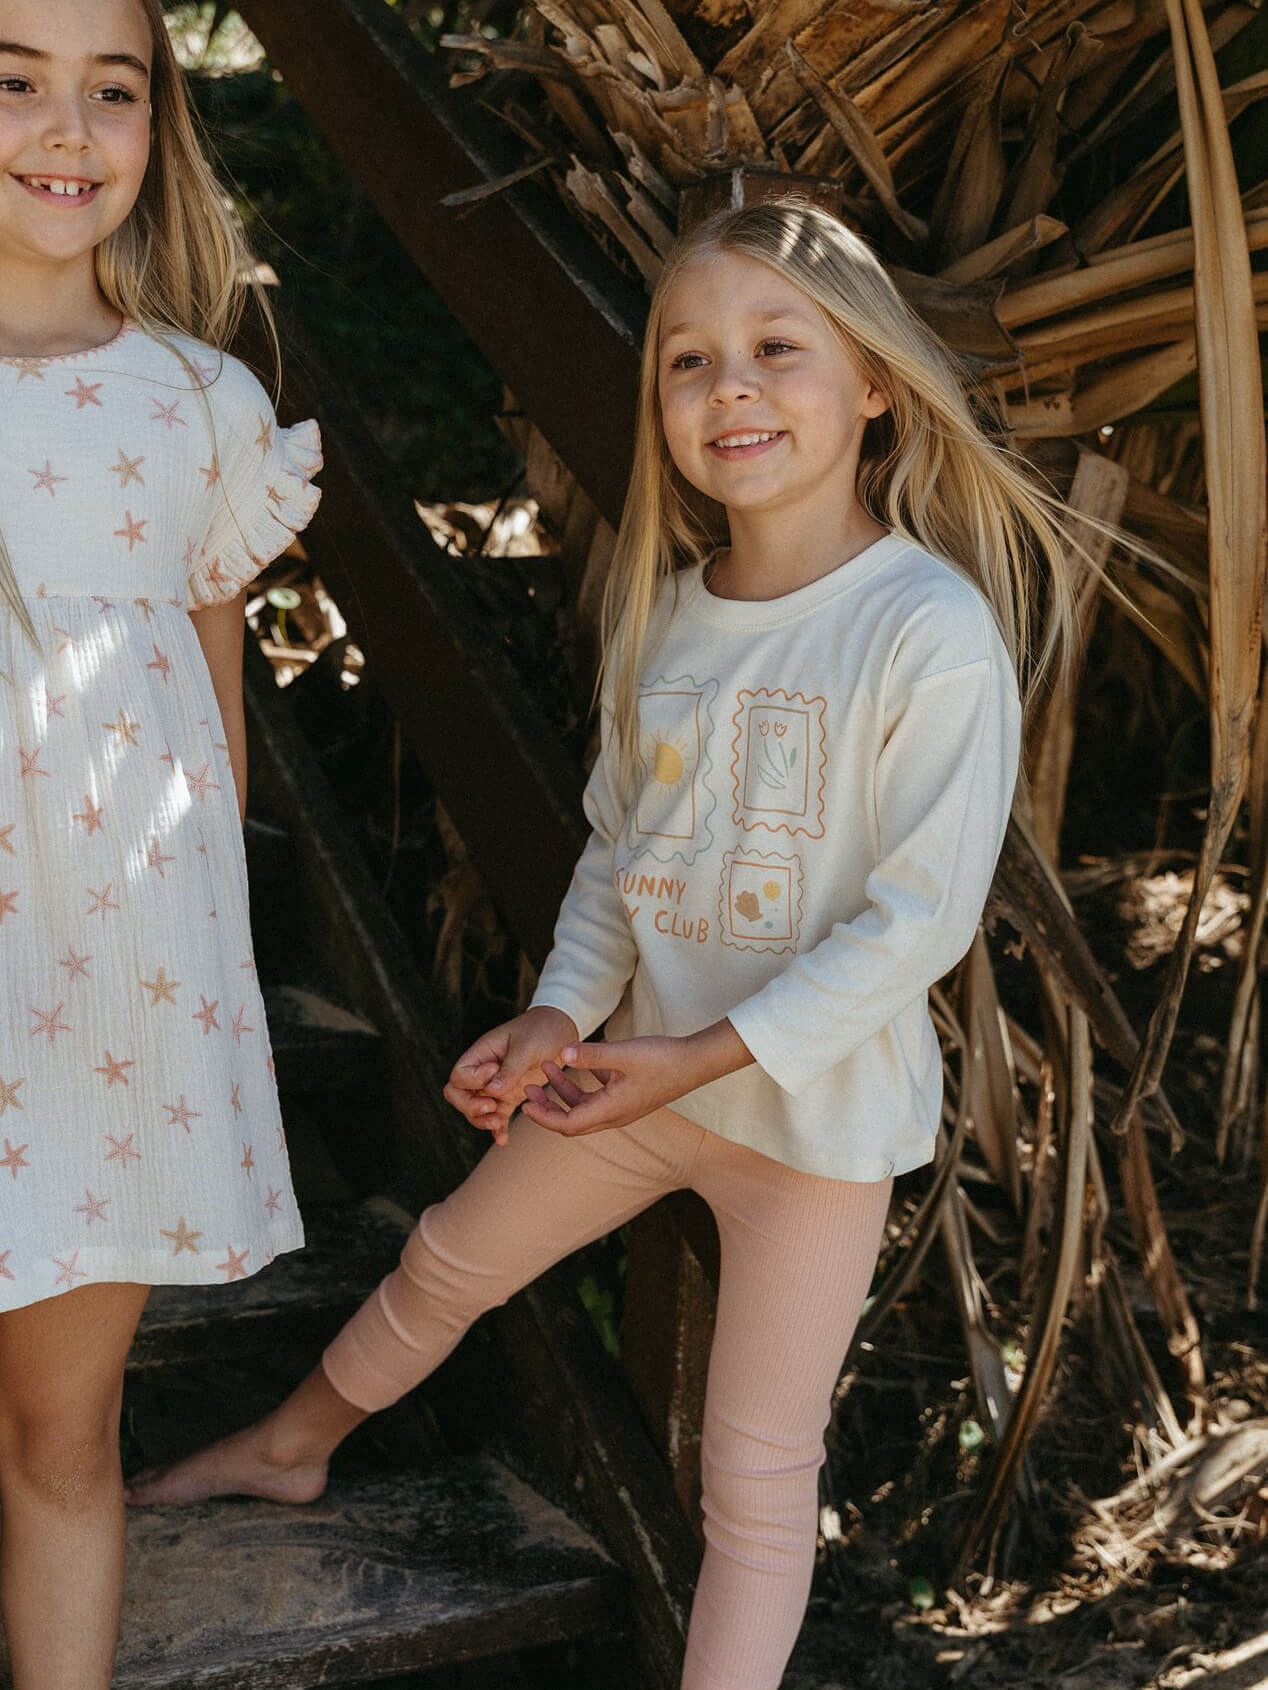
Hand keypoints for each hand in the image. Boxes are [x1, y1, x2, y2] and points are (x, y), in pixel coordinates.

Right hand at [443, 1005, 578, 1145]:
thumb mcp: (528, 1046)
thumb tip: (491, 1090)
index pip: (459, 1075)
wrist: (562, 1029)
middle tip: (492, 1108)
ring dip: (482, 1120)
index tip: (494, 1071)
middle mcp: (484, 1070)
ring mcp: (496, 1084)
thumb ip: (510, 1068)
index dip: (473, 1081)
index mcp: (482, 1053)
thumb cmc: (542, 1029)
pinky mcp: (511, 1094)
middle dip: (470, 1107)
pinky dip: (498, 1128)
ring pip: (475, 1109)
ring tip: (499, 1123)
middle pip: (458, 1095)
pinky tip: (503, 1140)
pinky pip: (497, 1114)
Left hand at [521, 1019, 752, 1137]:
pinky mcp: (629, 1097)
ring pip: (584, 1107)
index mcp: (611, 1110)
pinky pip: (598, 1097)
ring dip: (564, 1092)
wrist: (696, 1063)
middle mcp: (615, 1115)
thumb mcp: (623, 1053)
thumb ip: (591, 1054)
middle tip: (529, 1089)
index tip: (525, 1102)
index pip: (567, 1124)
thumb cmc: (663, 1058)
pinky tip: (579, 1062)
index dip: (543, 1116)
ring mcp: (622, 1107)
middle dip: (547, 1108)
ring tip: (549, 1068)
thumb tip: (562, 1053)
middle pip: (572, 1121)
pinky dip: (583, 1085)